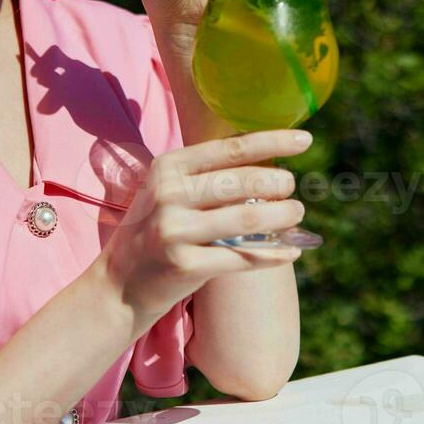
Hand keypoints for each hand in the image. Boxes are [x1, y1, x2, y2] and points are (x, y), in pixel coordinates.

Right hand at [92, 129, 310, 334]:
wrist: (119, 284)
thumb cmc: (154, 230)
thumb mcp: (167, 192)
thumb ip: (207, 176)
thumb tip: (269, 162)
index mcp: (168, 168)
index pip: (229, 148)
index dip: (272, 142)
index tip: (304, 139)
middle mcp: (169, 195)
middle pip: (241, 182)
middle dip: (278, 184)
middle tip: (293, 188)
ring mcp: (175, 231)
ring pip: (248, 219)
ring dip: (282, 217)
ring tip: (296, 213)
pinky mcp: (186, 266)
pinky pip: (243, 257)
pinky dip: (273, 254)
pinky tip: (291, 251)